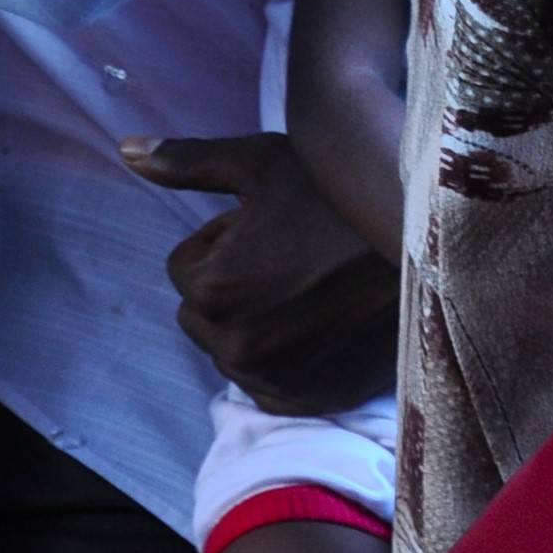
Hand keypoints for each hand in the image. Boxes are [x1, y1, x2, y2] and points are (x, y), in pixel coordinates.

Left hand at [121, 130, 401, 413]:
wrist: (430, 244)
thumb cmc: (340, 195)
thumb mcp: (261, 163)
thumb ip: (187, 162)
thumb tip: (123, 150)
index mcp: (211, 288)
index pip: (185, 267)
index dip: (226, 241)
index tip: (274, 227)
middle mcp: (233, 345)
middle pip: (204, 313)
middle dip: (233, 287)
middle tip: (295, 256)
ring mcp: (271, 379)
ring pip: (235, 348)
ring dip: (257, 323)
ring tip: (314, 287)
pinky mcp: (306, 402)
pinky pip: (268, 383)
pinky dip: (286, 359)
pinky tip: (324, 323)